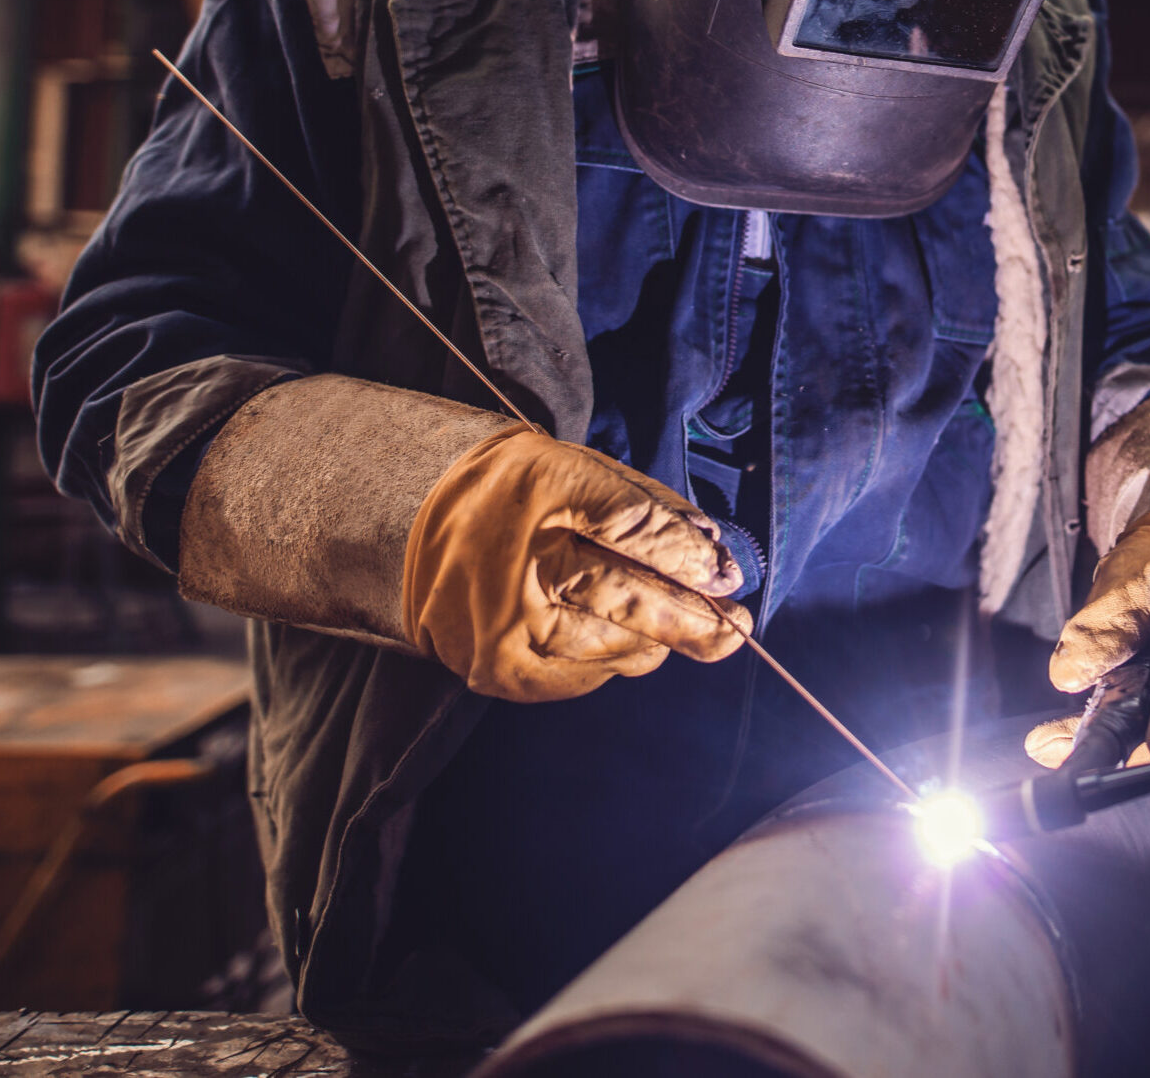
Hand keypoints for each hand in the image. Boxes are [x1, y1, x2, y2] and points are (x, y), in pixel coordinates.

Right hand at [403, 426, 751, 702]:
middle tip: (738, 629)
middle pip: (628, 599)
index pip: (634, 530)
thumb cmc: (514, 494)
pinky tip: (611, 636)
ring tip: (660, 620)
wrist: (411, 524)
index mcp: (540, 492)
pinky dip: (611, 660)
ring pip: (614, 647)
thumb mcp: (578, 472)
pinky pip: (586, 678)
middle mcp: (519, 565)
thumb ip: (650, 510)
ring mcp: (506, 628)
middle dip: (693, 617)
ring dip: (651, 639)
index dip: (690, 558)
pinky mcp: (501, 673)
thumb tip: (715, 561)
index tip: (731, 577)